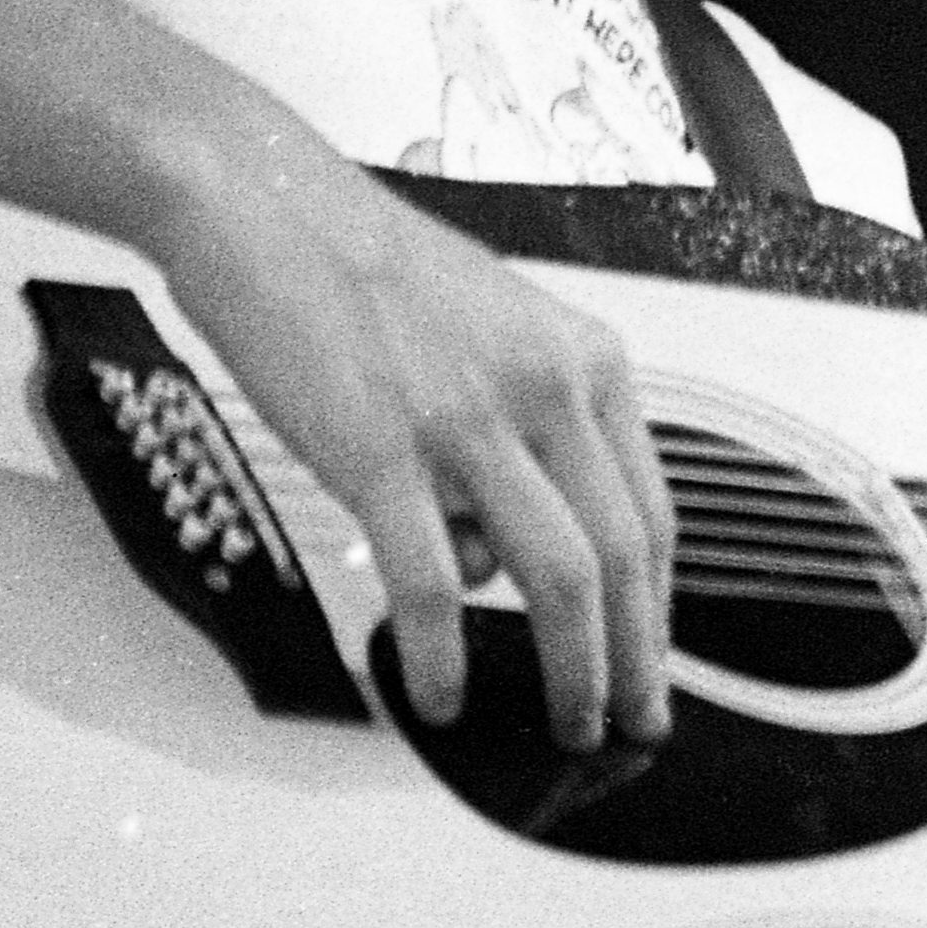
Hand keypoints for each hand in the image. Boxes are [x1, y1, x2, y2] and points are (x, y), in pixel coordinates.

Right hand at [147, 167, 674, 743]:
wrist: (264, 206)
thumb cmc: (365, 264)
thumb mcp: (493, 329)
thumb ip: (523, 430)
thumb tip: (509, 550)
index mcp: (583, 359)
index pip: (654, 509)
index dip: (662, 604)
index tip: (655, 658)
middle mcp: (543, 388)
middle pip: (622, 557)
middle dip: (635, 659)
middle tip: (630, 719)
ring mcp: (465, 423)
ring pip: (557, 579)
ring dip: (569, 669)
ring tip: (561, 720)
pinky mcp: (380, 453)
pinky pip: (432, 584)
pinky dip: (442, 655)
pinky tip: (436, 694)